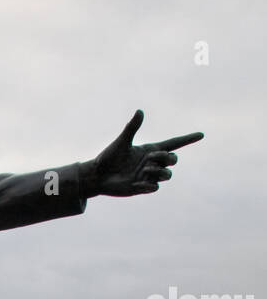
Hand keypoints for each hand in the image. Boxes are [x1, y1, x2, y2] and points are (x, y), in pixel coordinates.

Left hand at [84, 109, 202, 197]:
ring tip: (143, 170)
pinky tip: (137, 183)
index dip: (187, 139)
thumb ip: (132, 127)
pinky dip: (149, 184)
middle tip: (150, 158)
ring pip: (167, 174)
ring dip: (158, 171)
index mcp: (149, 150)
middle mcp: (151, 163)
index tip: (201, 134)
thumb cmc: (108, 157)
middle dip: (166, 158)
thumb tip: (140, 111)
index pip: (173, 143)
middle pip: (173, 159)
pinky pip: (154, 187)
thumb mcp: (122, 142)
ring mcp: (147, 176)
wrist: (97, 175)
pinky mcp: (141, 188)